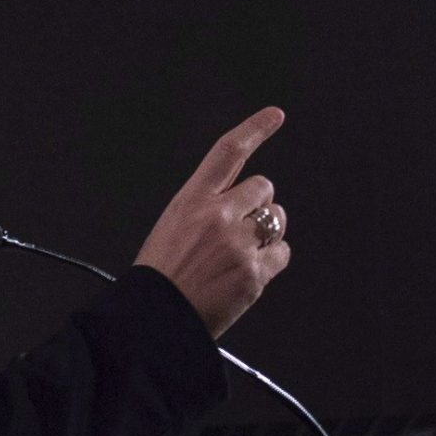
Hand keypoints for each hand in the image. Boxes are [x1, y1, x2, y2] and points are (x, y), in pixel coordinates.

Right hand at [135, 108, 290, 339]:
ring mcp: (238, 243)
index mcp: (192, 200)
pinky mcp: (254, 272)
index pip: (228, 152)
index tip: (275, 115)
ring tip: (242, 253)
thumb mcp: (172, 227)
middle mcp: (218, 215)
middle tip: (243, 227)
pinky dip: (271, 262)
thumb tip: (241, 205)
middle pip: (264, 187)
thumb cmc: (160, 277)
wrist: (154, 320)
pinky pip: (282, 253)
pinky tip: (248, 273)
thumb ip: (207, 209)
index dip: (255, 129)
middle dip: (259, 203)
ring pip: (277, 218)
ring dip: (268, 231)